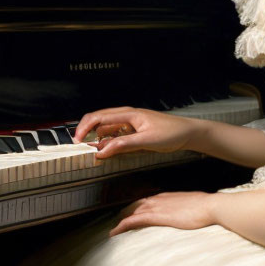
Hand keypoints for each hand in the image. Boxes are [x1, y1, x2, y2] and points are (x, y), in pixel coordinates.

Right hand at [72, 106, 197, 158]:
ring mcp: (130, 122)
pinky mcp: (134, 130)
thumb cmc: (171, 134)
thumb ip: (123, 145)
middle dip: (86, 131)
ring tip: (90, 150)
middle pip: (99, 120)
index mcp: (129, 114)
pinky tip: (106, 150)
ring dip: (97, 137)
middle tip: (79, 147)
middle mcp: (127, 116)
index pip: (99, 117)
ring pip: (106, 128)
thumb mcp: (146, 141)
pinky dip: (107, 141)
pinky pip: (115, 134)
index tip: (77, 142)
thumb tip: (101, 151)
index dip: (85, 128)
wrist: (188, 133)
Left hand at [109, 191, 216, 235]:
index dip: (137, 207)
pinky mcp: (156, 216)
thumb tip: (186, 210)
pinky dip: (123, 225)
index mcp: (167, 196)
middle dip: (126, 212)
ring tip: (115, 228)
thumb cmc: (205, 206)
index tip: (131, 212)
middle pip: (136, 205)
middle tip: (119, 221)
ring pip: (133, 212)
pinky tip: (116, 231)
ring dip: (122, 220)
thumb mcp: (192, 204)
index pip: (146, 200)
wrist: (210, 206)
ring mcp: (156, 206)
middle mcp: (159, 199)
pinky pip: (134, 220)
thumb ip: (184, 206)